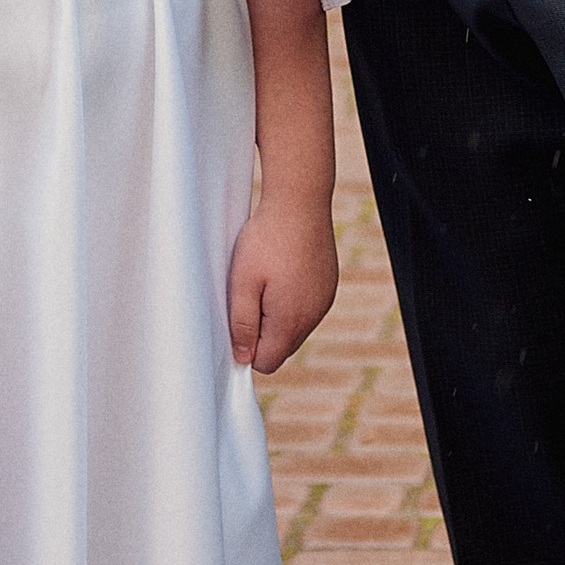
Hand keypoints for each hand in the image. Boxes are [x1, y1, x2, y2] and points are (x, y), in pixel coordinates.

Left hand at [228, 191, 340, 375]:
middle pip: (282, 347)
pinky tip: (282, 271)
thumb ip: (241, 324)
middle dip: (262, 331)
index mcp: (290, 321)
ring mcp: (324, 301)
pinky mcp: (328, 286)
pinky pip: (306, 308)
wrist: (300, 202)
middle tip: (248, 295)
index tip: (237, 321)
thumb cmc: (267, 239)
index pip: (267, 362)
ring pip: (294, 327)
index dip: (247, 348)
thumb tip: (243, 358)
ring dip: (276, 315)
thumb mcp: (242, 282)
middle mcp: (313, 316)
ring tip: (265, 279)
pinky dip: (291, 299)